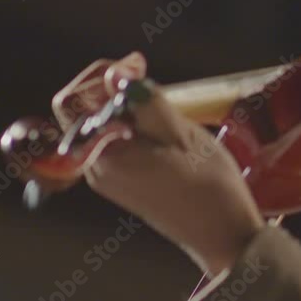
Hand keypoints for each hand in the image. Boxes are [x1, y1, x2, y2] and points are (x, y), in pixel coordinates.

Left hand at [51, 52, 264, 274]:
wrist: (224, 235)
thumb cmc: (209, 187)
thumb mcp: (181, 134)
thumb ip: (145, 102)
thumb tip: (116, 74)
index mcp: (104, 155)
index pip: (76, 100)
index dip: (102, 74)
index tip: (139, 65)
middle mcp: (96, 168)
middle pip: (87, 112)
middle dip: (115, 89)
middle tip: (150, 77)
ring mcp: (110, 178)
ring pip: (105, 126)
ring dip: (130, 107)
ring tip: (166, 104)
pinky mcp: (126, 184)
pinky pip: (119, 143)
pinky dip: (137, 126)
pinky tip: (166, 126)